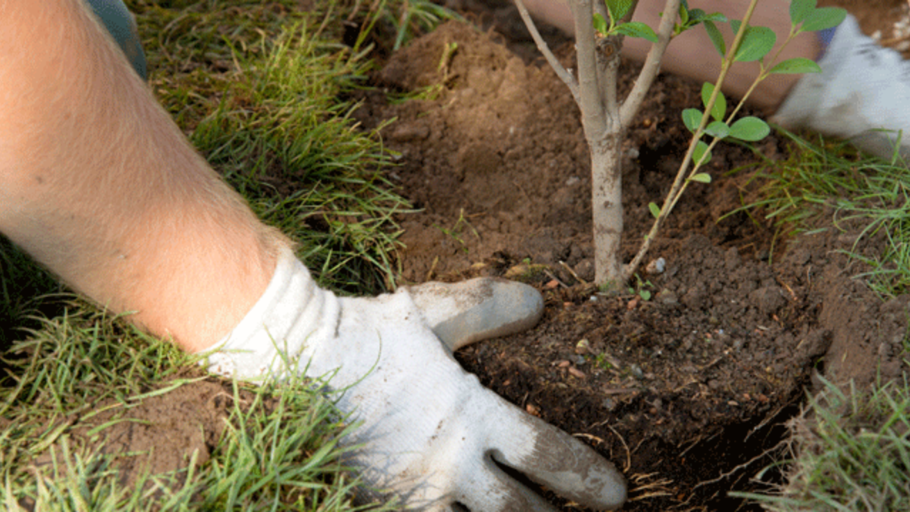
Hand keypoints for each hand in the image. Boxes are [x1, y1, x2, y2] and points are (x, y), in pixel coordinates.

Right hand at [208, 248, 625, 510]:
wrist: (300, 356)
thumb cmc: (372, 331)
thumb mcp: (435, 312)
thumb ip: (488, 308)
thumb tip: (539, 302)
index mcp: (470, 414)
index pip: (543, 452)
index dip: (583, 477)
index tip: (613, 494)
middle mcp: (448, 460)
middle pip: (517, 510)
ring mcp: (413, 487)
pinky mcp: (381, 498)